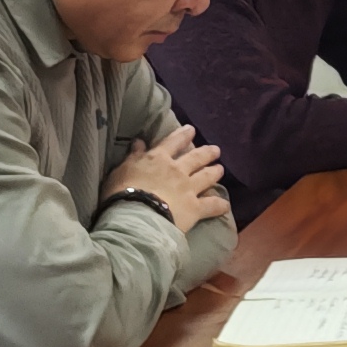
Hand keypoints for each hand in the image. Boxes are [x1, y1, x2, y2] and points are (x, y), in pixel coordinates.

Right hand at [103, 125, 228, 234]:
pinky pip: (212, 205)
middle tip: (216, 150)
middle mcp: (177, 171)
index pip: (173, 142)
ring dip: (215, 172)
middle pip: (196, 158)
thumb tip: (138, 142)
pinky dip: (220, 205)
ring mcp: (189, 188)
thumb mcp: (121, 171)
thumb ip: (133, 157)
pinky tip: (225, 206)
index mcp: (158, 159)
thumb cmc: (121, 193)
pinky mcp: (195, 208)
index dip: (183, 135)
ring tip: (221, 169)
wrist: (136, 217)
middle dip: (207, 152)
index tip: (191, 129)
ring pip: (207, 176)